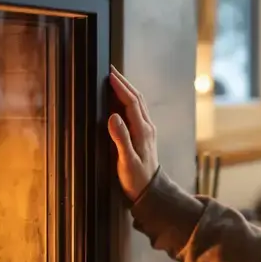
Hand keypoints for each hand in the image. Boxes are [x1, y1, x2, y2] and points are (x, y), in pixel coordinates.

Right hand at [107, 65, 158, 201]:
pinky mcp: (145, 134)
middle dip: (124, 83)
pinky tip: (122, 99)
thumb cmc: (136, 179)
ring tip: (115, 79)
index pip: (131, 102)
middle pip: (137, 98)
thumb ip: (120, 138)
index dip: (120, 87)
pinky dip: (129, 100)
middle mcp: (147, 127)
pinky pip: (138, 111)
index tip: (109, 74)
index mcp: (142, 131)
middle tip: (110, 70)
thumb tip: (113, 116)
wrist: (150, 191)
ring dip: (127, 89)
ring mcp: (147, 130)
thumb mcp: (126, 161)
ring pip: (139, 103)